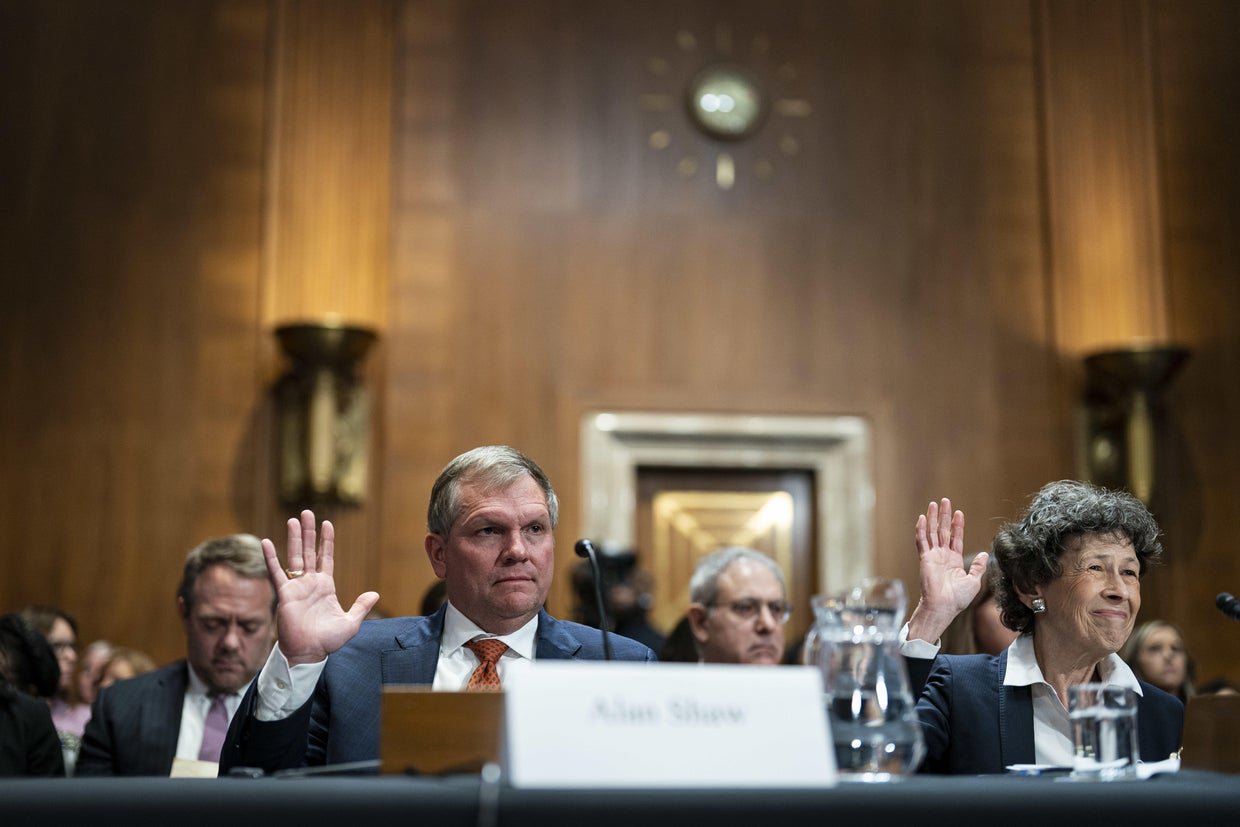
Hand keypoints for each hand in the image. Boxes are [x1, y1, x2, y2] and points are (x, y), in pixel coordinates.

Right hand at [262, 510, 379, 665]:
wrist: (310, 653)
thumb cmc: (328, 641)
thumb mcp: (351, 623)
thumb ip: (361, 607)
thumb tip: (374, 594)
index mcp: (326, 586)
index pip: (325, 557)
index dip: (326, 541)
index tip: (327, 523)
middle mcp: (310, 583)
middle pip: (309, 551)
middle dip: (309, 532)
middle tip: (306, 512)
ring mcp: (297, 587)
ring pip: (295, 557)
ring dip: (294, 538)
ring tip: (293, 519)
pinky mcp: (285, 594)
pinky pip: (276, 573)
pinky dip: (271, 558)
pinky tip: (266, 542)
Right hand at [905, 498, 988, 643]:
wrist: (943, 607)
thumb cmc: (958, 598)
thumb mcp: (974, 581)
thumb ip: (978, 566)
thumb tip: (984, 553)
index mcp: (954, 560)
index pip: (955, 538)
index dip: (958, 525)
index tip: (959, 512)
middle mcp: (942, 555)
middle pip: (943, 531)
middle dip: (944, 516)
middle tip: (944, 501)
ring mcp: (933, 556)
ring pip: (932, 532)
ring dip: (933, 518)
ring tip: (934, 504)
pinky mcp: (925, 558)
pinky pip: (922, 541)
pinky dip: (921, 529)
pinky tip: (923, 518)